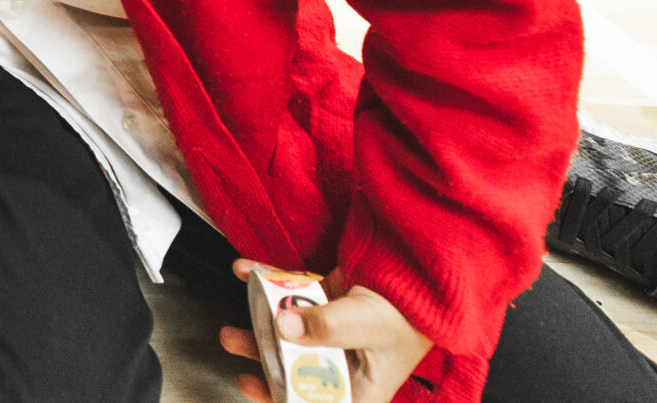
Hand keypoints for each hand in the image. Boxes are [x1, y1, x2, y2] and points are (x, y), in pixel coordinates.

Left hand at [219, 263, 433, 402]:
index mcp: (358, 384)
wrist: (423, 267)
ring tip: (235, 313)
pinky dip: (269, 280)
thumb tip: (283, 326)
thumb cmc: (410, 311)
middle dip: (260, 352)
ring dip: (258, 318)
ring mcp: (334, 327)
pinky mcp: (329, 297)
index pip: (316, 400)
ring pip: (289, 328)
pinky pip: (294, 292)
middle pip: (294, 363)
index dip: (282, 395)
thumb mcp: (367, 325)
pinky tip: (248, 271)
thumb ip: (326, 327)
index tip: (251, 382)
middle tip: (232, 340)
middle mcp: (343, 360)